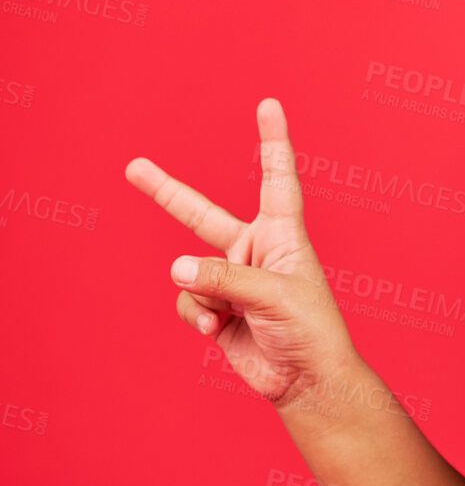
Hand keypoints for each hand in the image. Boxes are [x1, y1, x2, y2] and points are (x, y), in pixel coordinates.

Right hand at [125, 98, 356, 410]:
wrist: (305, 379)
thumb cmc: (310, 330)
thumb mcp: (274, 296)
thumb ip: (224, 278)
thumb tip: (177, 268)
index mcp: (282, 234)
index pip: (276, 178)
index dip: (272, 141)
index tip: (270, 105)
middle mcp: (253, 250)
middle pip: (201, 215)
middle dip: (166, 193)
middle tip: (133, 166)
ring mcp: (232, 279)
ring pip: (190, 273)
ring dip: (205, 295)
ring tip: (230, 314)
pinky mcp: (216, 307)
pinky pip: (187, 300)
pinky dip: (198, 315)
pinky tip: (218, 331)